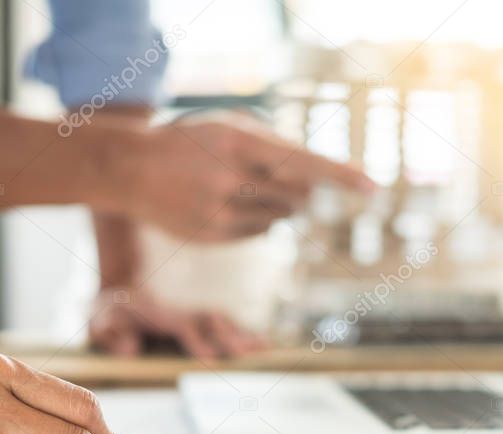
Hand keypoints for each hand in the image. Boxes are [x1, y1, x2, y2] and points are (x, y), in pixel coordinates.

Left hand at [90, 287, 267, 359]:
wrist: (119, 287)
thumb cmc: (108, 309)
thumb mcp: (99, 319)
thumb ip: (111, 332)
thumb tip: (130, 350)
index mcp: (160, 316)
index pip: (184, 328)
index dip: (197, 341)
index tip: (211, 357)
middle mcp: (182, 314)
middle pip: (213, 324)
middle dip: (232, 337)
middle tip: (252, 353)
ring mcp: (193, 316)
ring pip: (224, 324)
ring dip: (244, 335)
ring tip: (267, 348)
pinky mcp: (199, 321)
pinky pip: (226, 326)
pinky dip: (245, 334)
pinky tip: (264, 345)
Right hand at [110, 113, 373, 240]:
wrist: (129, 170)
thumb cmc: (188, 143)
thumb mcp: (226, 127)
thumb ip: (270, 146)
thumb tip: (312, 183)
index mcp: (238, 143)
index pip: (302, 161)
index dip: (340, 174)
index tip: (372, 186)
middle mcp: (231, 179)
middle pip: (298, 196)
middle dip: (301, 191)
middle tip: (273, 178)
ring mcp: (220, 213)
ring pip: (280, 217)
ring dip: (277, 205)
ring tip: (242, 188)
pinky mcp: (213, 237)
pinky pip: (259, 234)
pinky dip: (256, 221)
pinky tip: (226, 206)